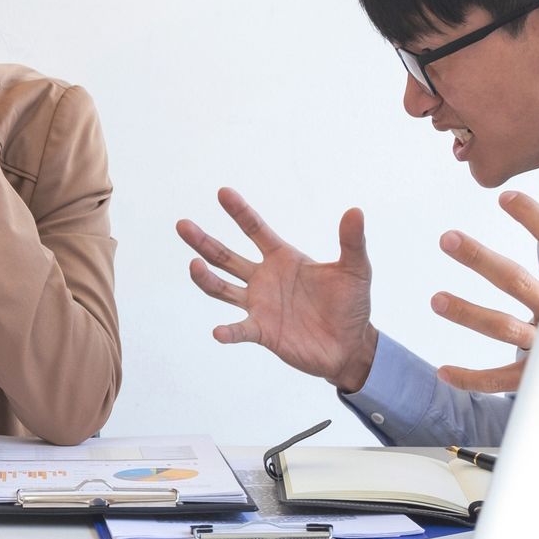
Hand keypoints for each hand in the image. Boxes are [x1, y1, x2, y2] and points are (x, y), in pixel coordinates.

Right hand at [177, 189, 378, 391]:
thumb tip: (355, 211)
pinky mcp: (262, 332)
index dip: (239, 212)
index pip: (255, 229)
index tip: (223, 193)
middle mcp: (264, 278)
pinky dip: (229, 331)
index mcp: (283, 258)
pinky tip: (219, 332)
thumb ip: (352, 242)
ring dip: (206, 279)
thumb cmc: (352, 305)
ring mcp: (259, 305)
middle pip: (225, 256)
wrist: (350, 345)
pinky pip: (240, 330)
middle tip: (182, 225)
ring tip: (194, 266)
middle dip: (203, 241)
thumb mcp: (356, 270)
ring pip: (222, 288)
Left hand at [431, 190, 538, 391]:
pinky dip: (472, 379)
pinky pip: (503, 380)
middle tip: (447, 239)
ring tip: (435, 300)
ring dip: (466, 313)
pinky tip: (444, 372)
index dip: (530, 214)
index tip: (505, 199)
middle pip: (515, 278)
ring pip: (502, 327)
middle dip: (479, 257)